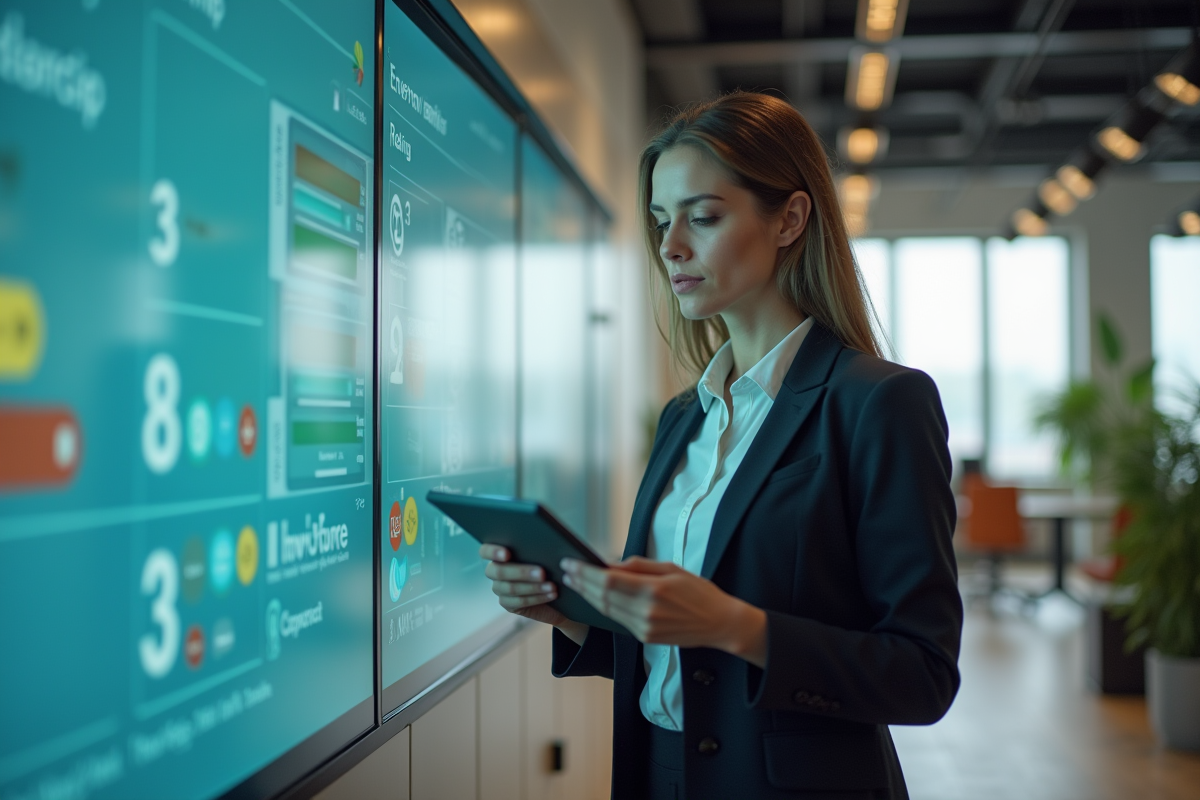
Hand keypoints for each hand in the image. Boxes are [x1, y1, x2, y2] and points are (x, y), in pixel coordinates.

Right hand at [480, 544, 587, 643]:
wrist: (555, 593)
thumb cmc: (549, 566)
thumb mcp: (543, 556)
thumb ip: (536, 549)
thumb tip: (541, 544)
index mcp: (499, 555)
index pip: (485, 551)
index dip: (492, 552)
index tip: (507, 554)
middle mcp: (494, 571)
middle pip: (499, 572)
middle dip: (522, 572)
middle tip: (542, 573)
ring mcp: (499, 589)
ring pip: (511, 588)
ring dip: (534, 587)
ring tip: (552, 586)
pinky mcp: (507, 604)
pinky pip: (519, 602)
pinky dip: (537, 598)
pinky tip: (551, 594)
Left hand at [560, 556, 766, 665]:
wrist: (720, 624)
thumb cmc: (699, 591)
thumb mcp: (672, 569)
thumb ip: (639, 565)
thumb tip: (610, 563)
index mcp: (654, 590)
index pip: (609, 581)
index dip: (585, 572)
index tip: (570, 562)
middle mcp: (646, 612)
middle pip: (602, 597)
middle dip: (581, 583)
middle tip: (565, 570)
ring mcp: (645, 628)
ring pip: (606, 610)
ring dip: (587, 596)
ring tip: (574, 582)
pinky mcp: (645, 637)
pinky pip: (617, 620)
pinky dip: (603, 607)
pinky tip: (594, 597)